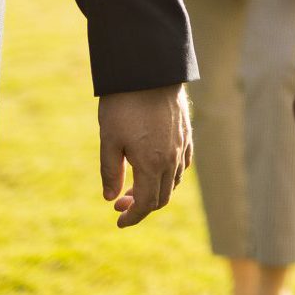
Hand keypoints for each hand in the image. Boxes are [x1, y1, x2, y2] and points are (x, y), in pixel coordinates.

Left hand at [98, 84, 190, 228]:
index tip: (118, 222)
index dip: (132, 217)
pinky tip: (156, 169)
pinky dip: (170, 175)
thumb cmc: (124, 105)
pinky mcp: (186, 133)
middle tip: (119, 204)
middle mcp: (172, 159)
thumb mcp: (109, 140)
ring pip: (174, 181)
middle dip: (141, 206)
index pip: (146, 203)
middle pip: (162, 197)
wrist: (148, 72)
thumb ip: (110, 172)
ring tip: (134, 186)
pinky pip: (183, 164)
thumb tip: (111, 198)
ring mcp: (182, 146)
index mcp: (152, 164)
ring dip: (155, 191)